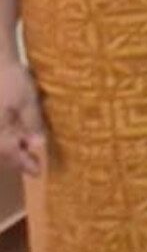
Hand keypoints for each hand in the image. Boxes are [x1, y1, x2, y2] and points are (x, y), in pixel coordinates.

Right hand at [0, 60, 44, 176]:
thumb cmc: (11, 79)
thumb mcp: (28, 102)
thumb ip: (33, 125)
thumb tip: (38, 146)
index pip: (12, 156)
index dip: (25, 165)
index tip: (37, 172)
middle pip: (2, 152)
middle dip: (16, 159)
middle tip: (32, 165)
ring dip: (9, 148)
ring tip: (25, 149)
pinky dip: (4, 137)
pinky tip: (14, 134)